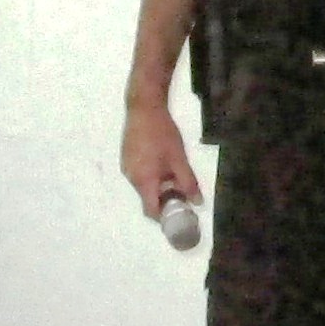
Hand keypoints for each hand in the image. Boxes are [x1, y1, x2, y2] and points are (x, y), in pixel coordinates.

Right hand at [121, 100, 200, 218]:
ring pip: (143, 187)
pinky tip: (162, 165)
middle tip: (181, 195)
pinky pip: (139, 176)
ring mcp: (126, 167)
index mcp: (143, 180)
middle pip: (147, 199)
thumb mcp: (179, 159)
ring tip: (174, 177)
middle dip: (164, 200)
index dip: (164, 218)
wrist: (143, 107)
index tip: (178, 217)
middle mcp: (131, 177)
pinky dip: (151, 177)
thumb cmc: (162, 134)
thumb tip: (198, 202)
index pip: (150, 210)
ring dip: (158, 188)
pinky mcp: (126, 158)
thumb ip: (188, 183)